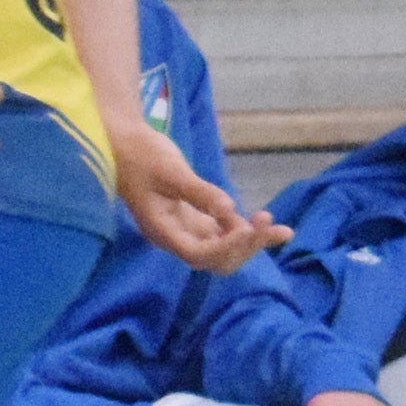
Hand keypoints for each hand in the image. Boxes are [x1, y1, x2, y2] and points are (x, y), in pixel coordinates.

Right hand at [109, 122, 282, 273]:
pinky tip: (273, 226)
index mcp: (162, 231)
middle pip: (214, 260)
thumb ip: (199, 192)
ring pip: (224, 251)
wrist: (126, 145)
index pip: (197, 254)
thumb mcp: (171, 170)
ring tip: (279, 229)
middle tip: (267, 222)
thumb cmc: (142, 155)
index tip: (248, 227)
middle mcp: (175, 237)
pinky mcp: (196, 219)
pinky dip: (248, 233)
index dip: (225, 247)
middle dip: (243, 247)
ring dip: (251, 243)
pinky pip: (225, 235)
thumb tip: (230, 208)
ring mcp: (187, 230)